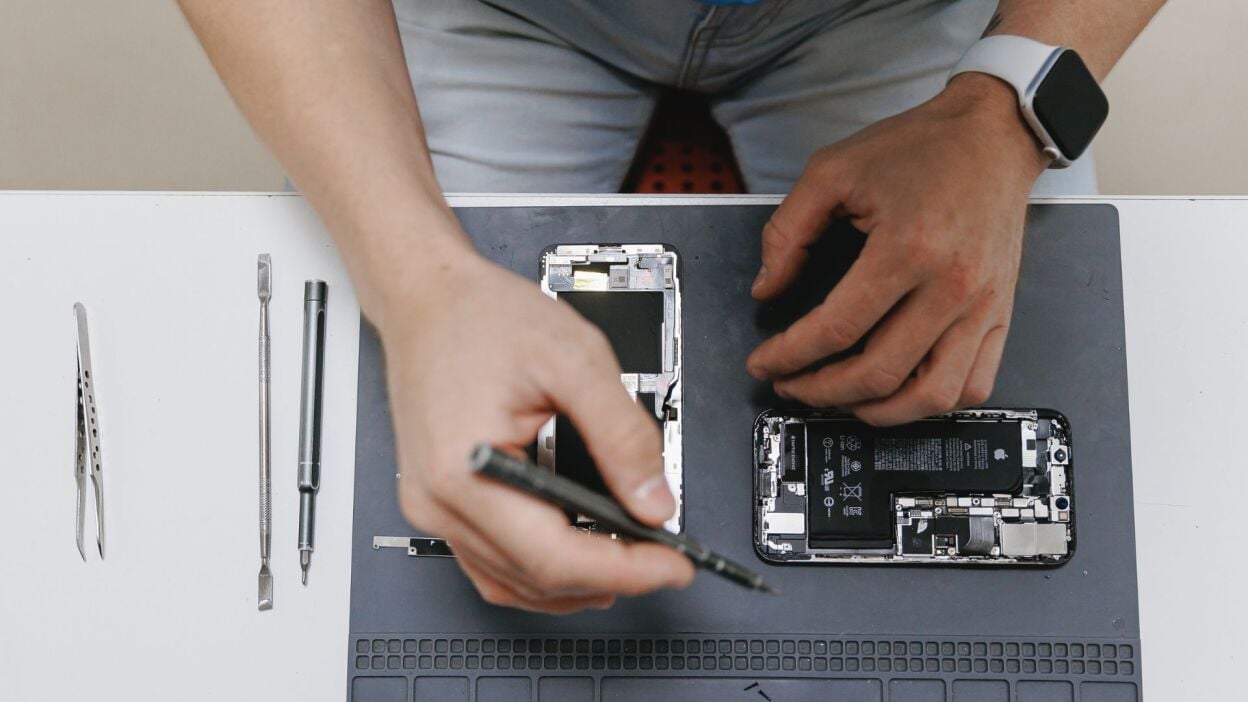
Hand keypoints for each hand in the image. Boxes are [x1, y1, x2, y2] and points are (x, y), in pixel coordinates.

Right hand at [378, 243, 693, 612]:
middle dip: (611, 577)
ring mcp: (432, 507)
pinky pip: (490, 565)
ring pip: (512, 583)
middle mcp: (439, 500)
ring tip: (631, 562)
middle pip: (536, 578)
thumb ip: (622, 433)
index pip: (555, 556)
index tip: (672, 564)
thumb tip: (654, 501)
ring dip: (576, 584)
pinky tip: (578, 560)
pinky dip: (540, 574)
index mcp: (467, 469)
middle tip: (664, 559)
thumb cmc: (482, 317)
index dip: (625, 569)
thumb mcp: (575, 359)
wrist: (427, 298)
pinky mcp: (437, 503)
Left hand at [746, 74, 1049, 425]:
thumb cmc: (920, 148)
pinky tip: (898, 392)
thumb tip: (768, 288)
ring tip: (840, 399)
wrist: (992, 134)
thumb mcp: (833, 172)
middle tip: (790, 385)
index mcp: (908, 248)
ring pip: (931, 396)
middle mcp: (952, 285)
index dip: (790, 356)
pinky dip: (931, 402)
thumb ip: (788, 232)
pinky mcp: (1000, 315)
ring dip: (877, 411)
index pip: (837, 328)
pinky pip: (973, 385)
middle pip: (879, 373)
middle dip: (821, 391)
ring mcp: (983, 306)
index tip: (765, 363)